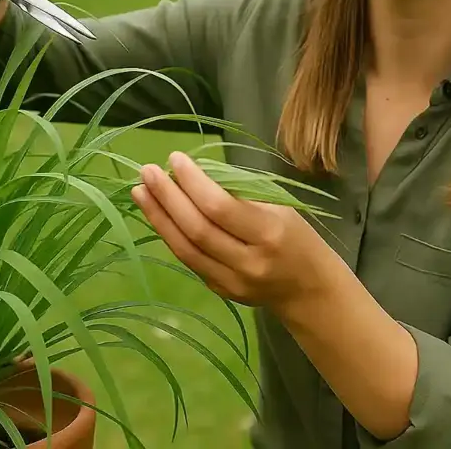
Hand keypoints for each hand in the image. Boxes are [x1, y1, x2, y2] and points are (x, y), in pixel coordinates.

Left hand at [132, 152, 335, 309]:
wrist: (309, 290)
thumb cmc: (297, 237)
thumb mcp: (279, 207)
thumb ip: (240, 194)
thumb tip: (194, 175)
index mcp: (269, 232)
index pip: (220, 207)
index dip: (193, 183)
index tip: (175, 159)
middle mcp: (248, 261)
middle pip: (197, 228)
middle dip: (168, 198)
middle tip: (147, 172)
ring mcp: (232, 281)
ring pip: (186, 248)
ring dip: (159, 217)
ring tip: (141, 192)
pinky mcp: (220, 291)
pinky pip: (189, 260)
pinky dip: (170, 235)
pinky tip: (158, 215)